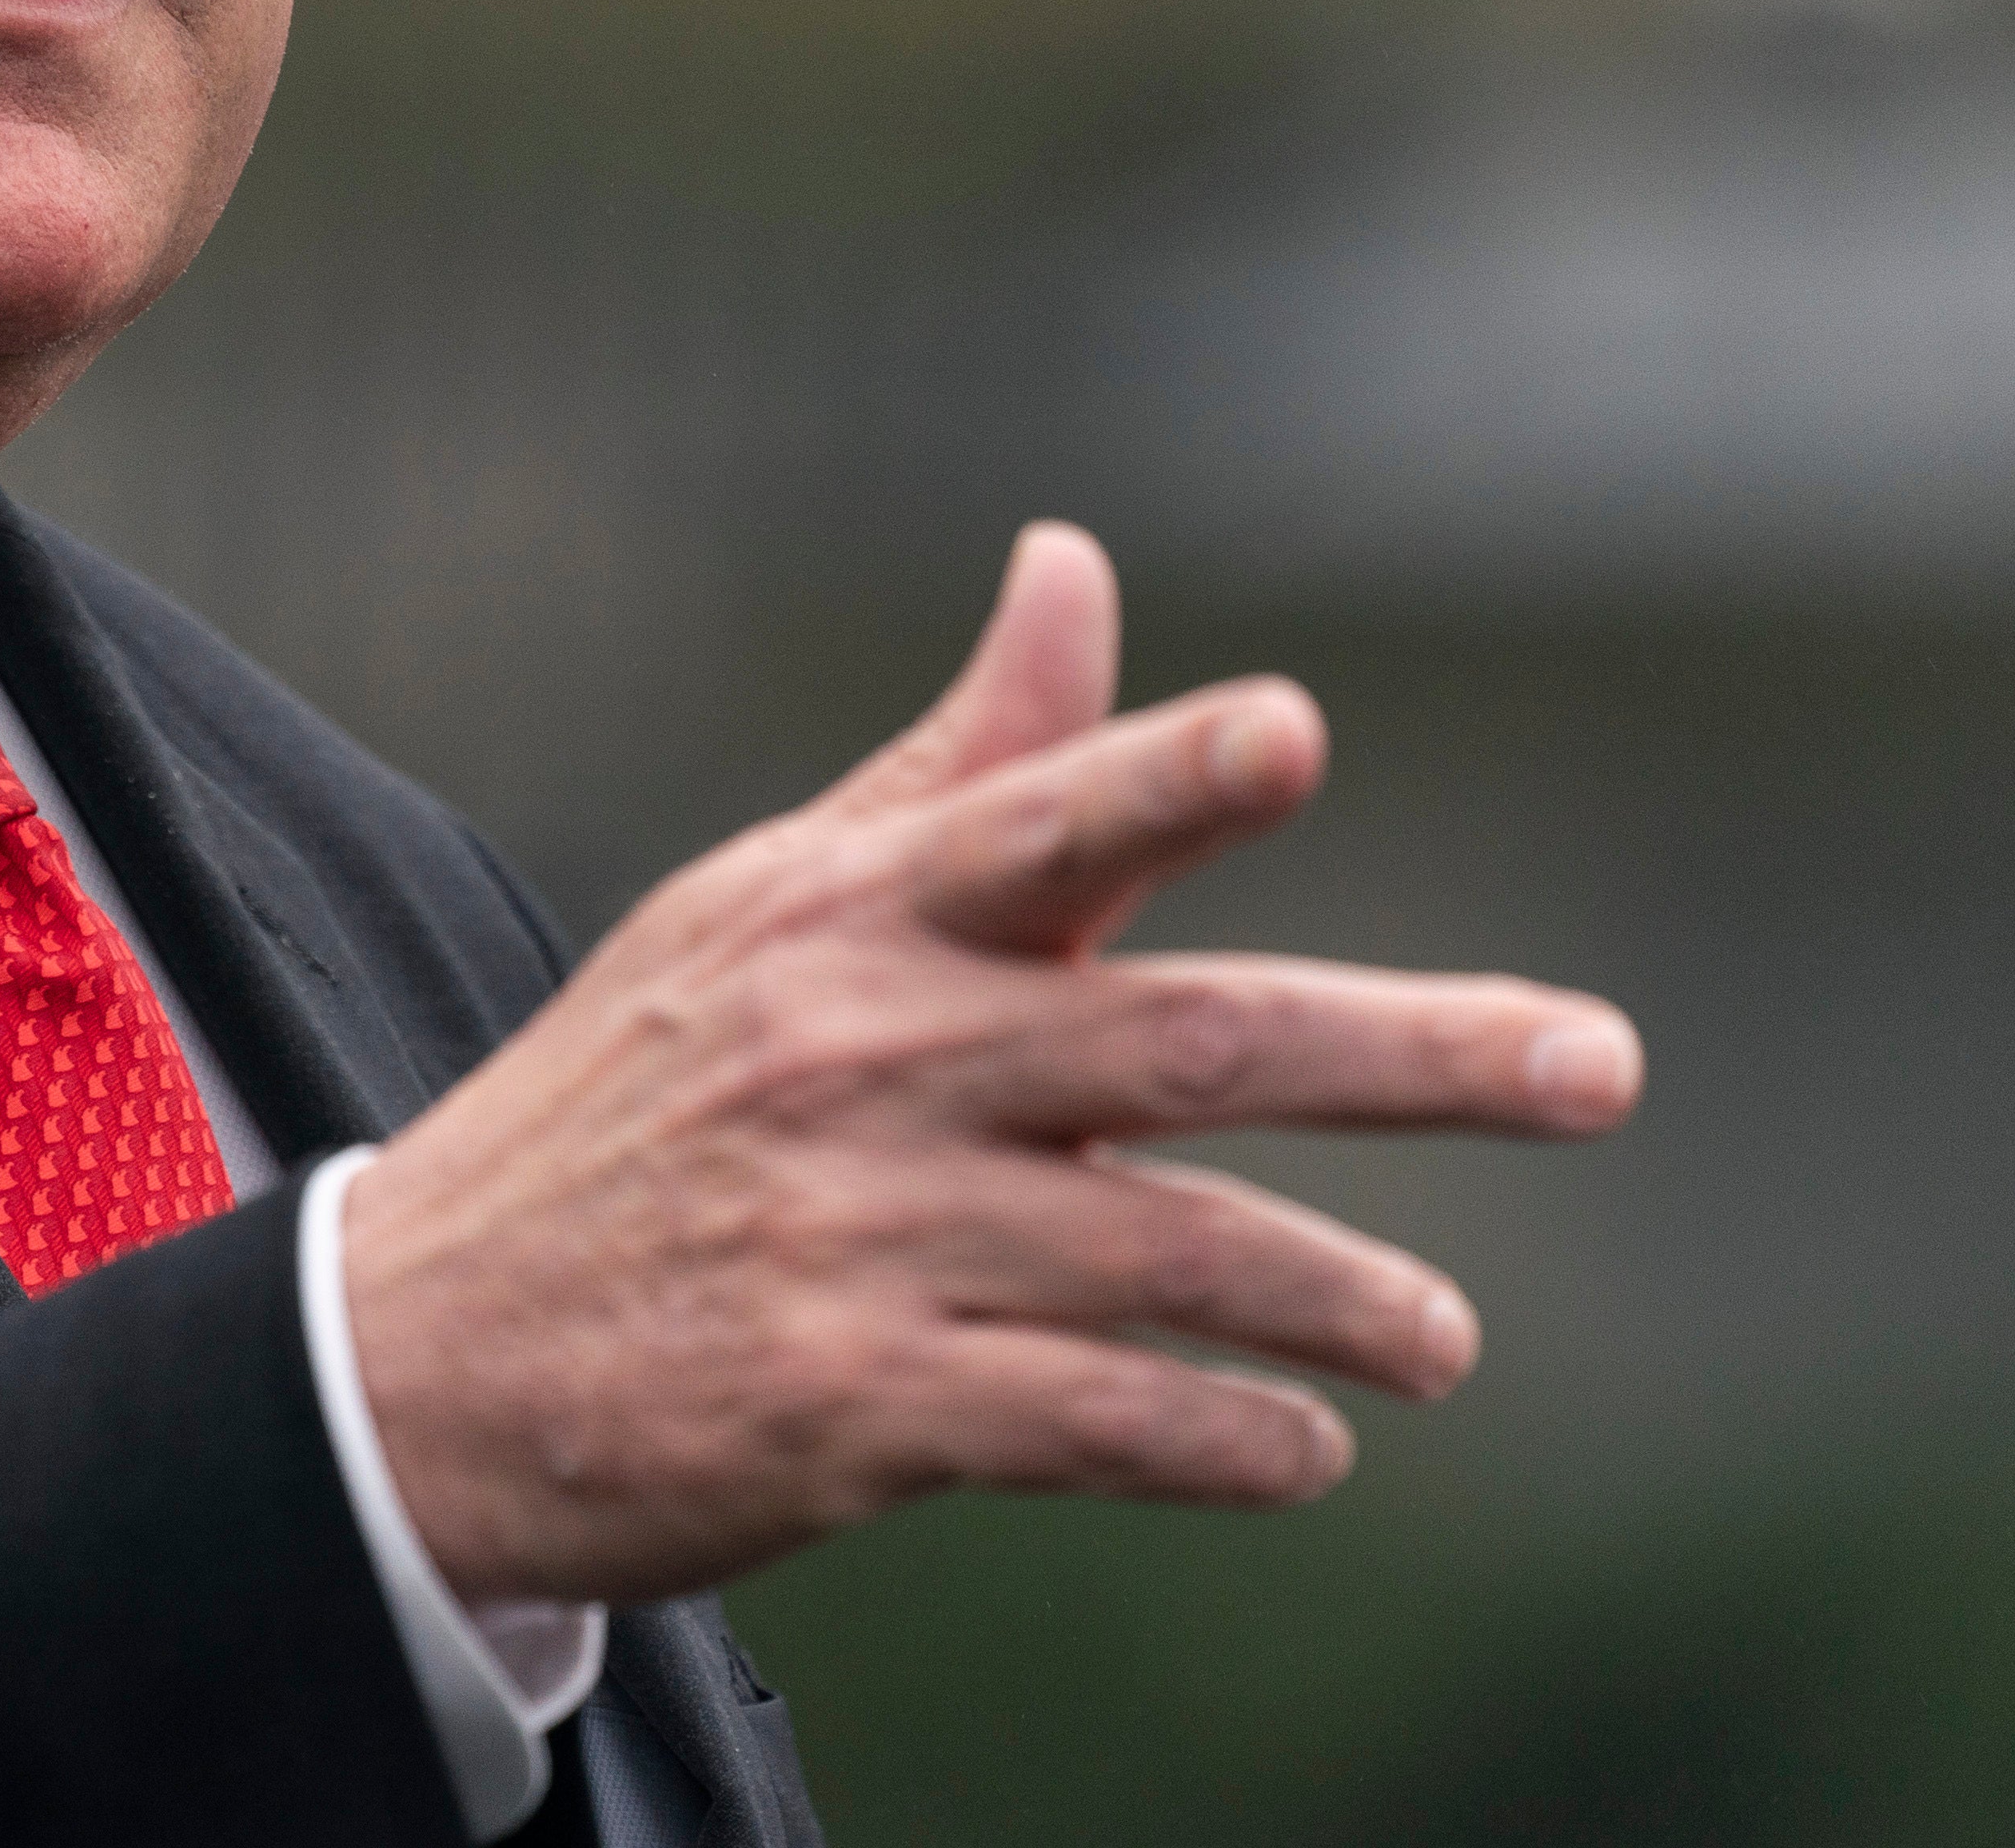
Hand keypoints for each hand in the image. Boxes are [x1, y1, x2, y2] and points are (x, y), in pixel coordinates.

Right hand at [341, 522, 1642, 1606]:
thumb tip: (1076, 566)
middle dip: (1414, 1052)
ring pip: (1164, 1252)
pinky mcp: (848, 1410)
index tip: (1292, 733)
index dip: (1163, 776)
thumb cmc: (632, 1104)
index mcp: (847, 916)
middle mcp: (860, 1059)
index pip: (1030, 823)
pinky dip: (1219, 1440)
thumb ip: (963, 764)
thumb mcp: (765, 907)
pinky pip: (1087, 1422)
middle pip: (1177, 1042)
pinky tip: (1299, 1449)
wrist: (417, 1359)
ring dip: (1340, 1296)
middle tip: (1598, 1064)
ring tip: (1444, 1340)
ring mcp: (855, 1238)